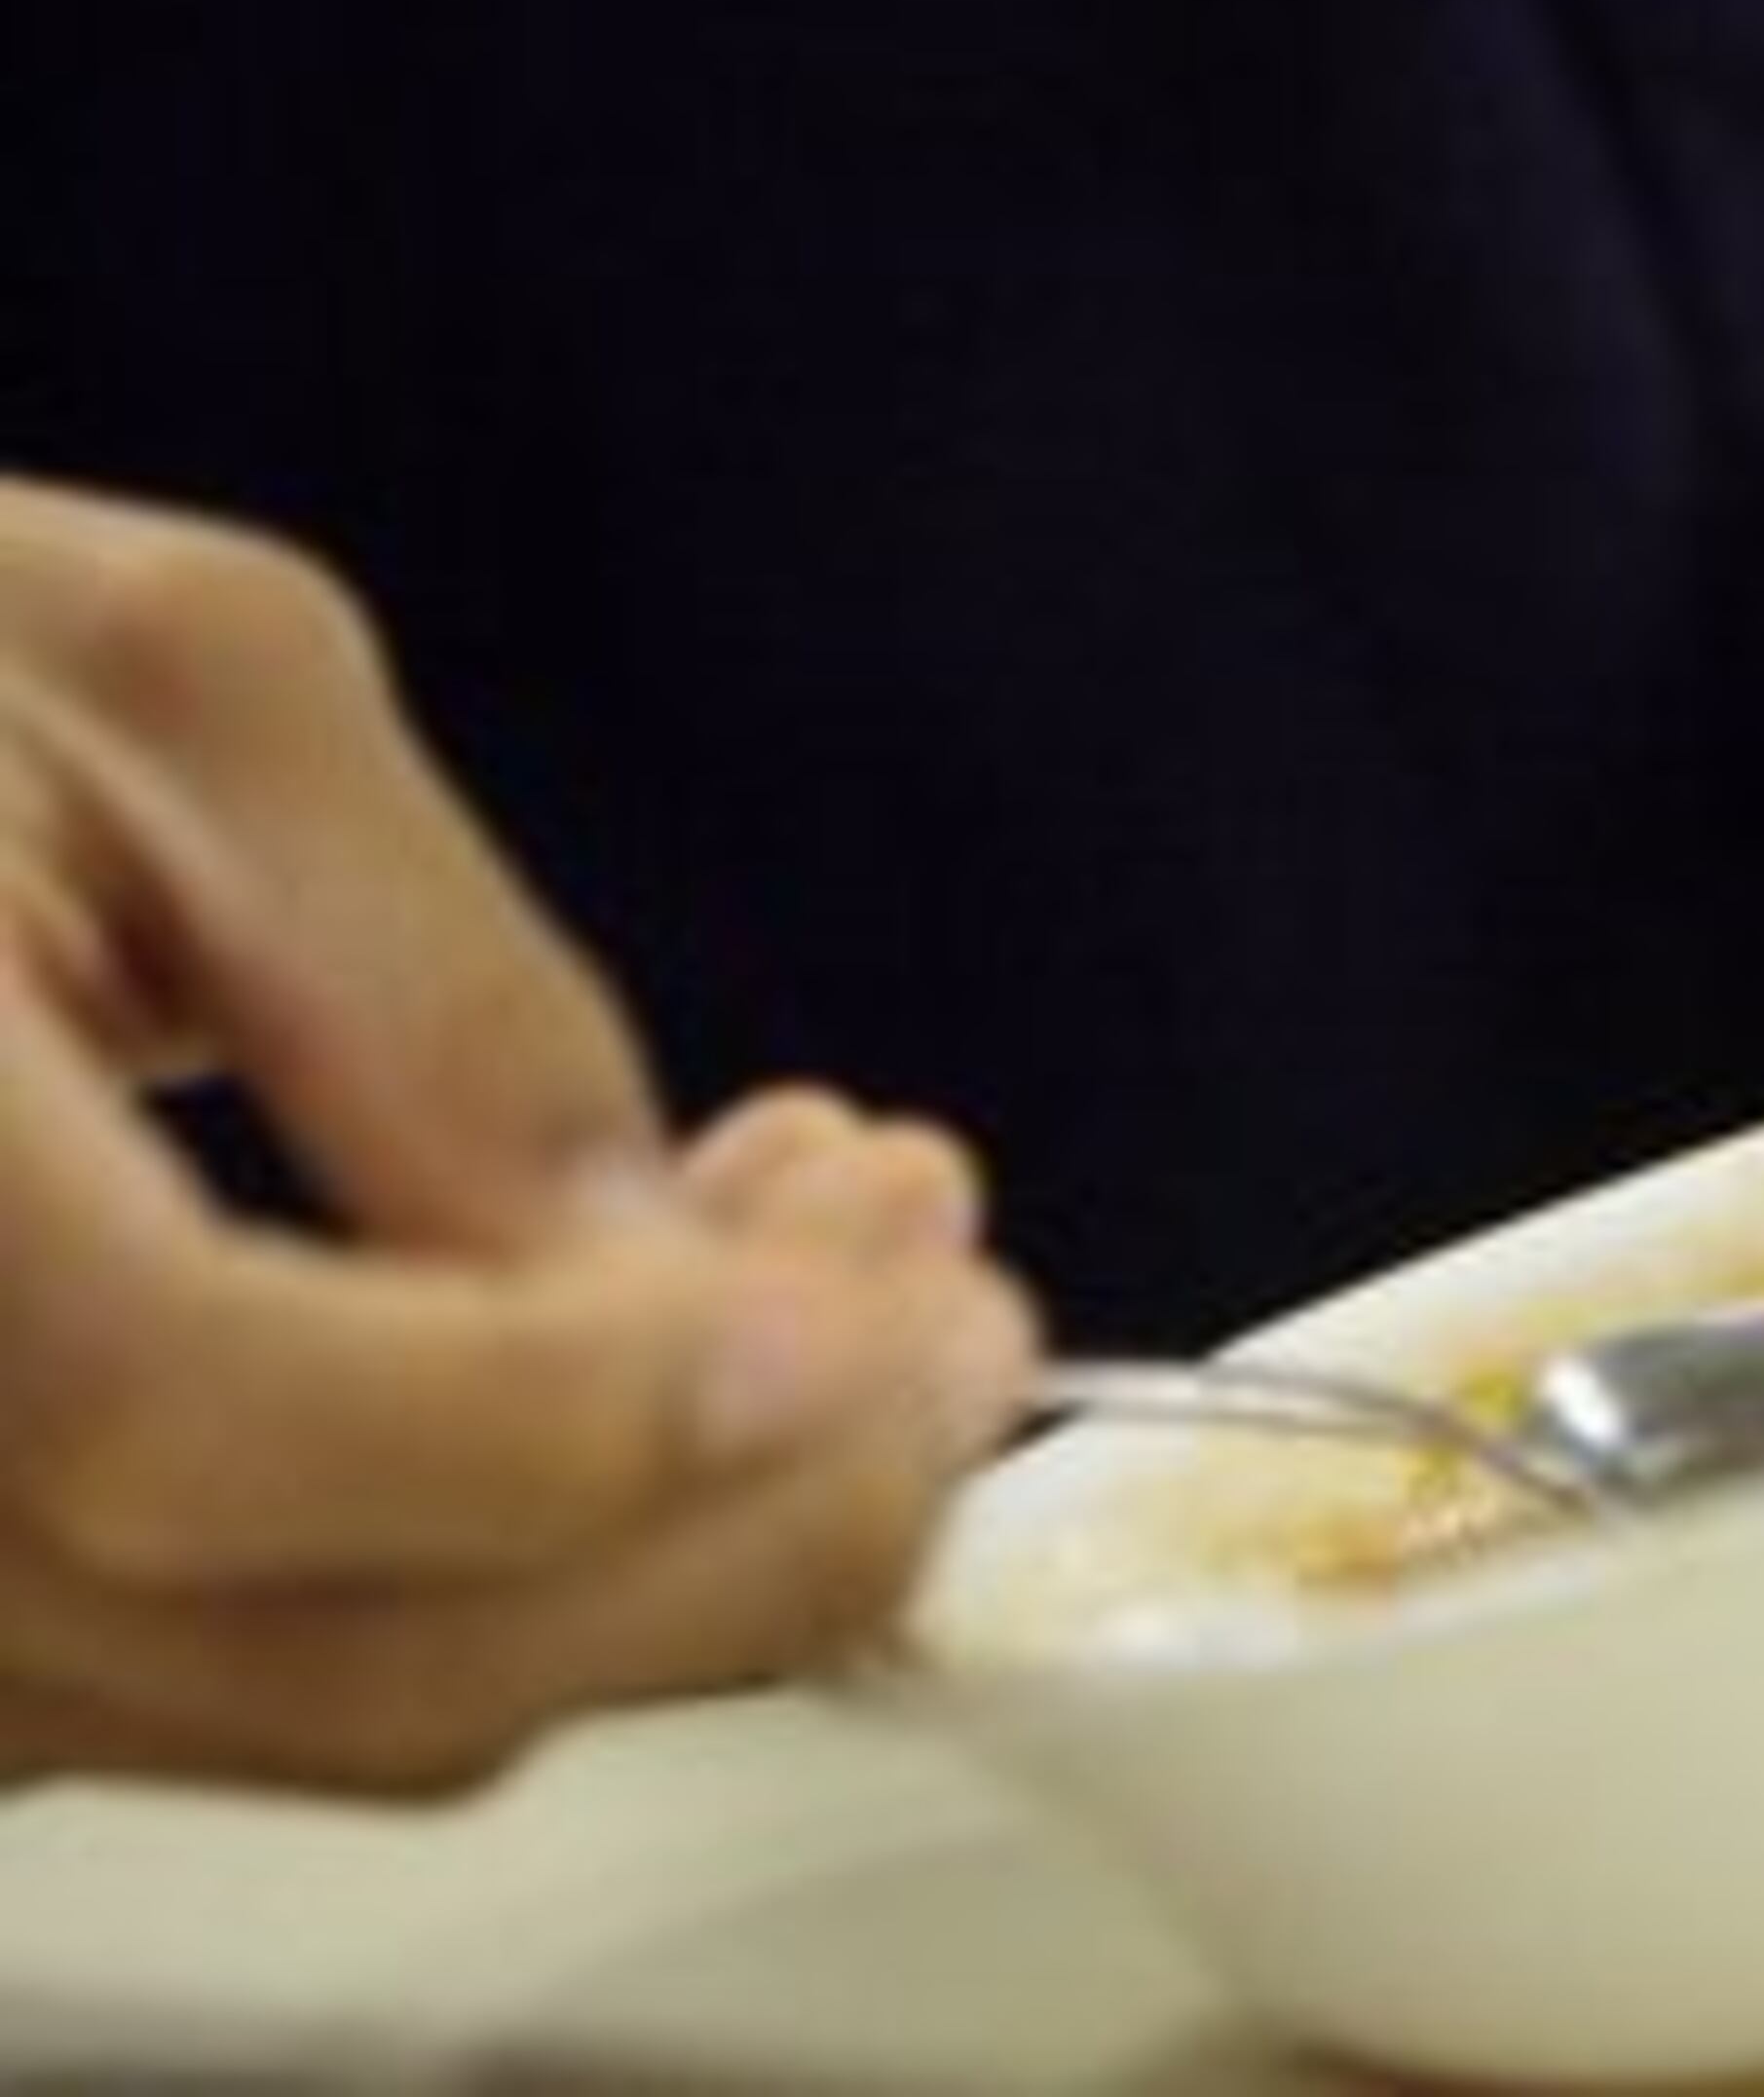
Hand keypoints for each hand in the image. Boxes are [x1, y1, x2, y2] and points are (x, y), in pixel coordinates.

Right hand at [0, 478, 1032, 1788]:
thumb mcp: (176, 683)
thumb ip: (429, 989)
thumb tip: (679, 1275)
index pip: (181, 1404)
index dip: (549, 1411)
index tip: (858, 1318)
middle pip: (315, 1650)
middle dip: (729, 1510)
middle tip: (960, 1317)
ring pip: (322, 1708)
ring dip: (662, 1541)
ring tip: (853, 1278)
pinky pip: (255, 1673)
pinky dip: (506, 1561)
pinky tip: (647, 1357)